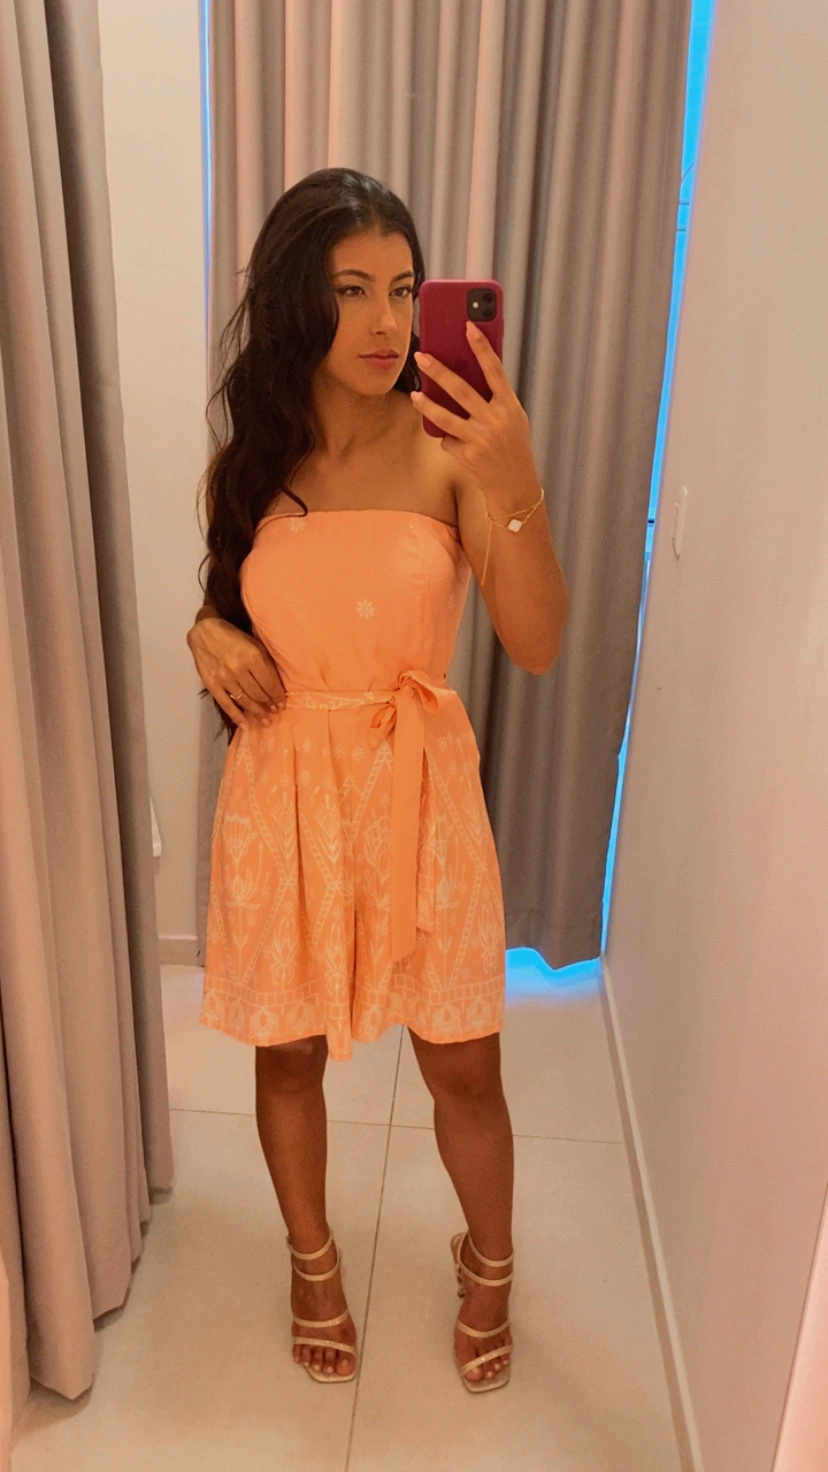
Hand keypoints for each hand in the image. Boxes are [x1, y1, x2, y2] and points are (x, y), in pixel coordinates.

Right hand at [186, 616, 286, 728]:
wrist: (204, 632)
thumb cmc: (233, 637)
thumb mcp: (254, 643)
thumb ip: (266, 662)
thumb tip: (277, 685)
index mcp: (252, 655)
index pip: (269, 682)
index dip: (277, 695)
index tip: (282, 703)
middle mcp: (238, 668)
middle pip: (259, 693)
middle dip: (269, 705)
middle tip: (275, 711)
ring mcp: (224, 678)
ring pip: (245, 701)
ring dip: (257, 712)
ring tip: (265, 720)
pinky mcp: (212, 684)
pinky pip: (226, 704)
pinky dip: (237, 716)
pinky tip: (246, 725)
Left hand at [411, 322, 540, 510]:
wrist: (515, 485)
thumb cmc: (512, 447)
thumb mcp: (512, 420)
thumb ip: (494, 401)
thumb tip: (468, 377)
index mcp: (510, 406)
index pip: (495, 371)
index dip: (482, 348)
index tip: (468, 326)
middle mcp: (495, 421)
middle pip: (461, 390)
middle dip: (439, 372)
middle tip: (421, 357)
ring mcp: (480, 438)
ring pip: (445, 417)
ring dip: (427, 405)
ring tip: (415, 395)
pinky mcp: (467, 455)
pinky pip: (448, 440)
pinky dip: (449, 439)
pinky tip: (458, 445)